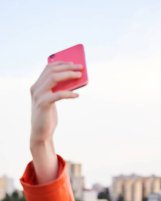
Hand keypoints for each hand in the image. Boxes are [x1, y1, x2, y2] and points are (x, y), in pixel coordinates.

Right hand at [29, 62, 82, 183]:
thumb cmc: (48, 117)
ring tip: (80, 76)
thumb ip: (59, 90)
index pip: (48, 68)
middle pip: (52, 71)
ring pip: (54, 78)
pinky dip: (68, 93)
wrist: (41, 134)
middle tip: (80, 68)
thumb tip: (74, 80)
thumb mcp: (53, 101)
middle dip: (67, 67)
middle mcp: (35, 88)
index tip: (73, 62)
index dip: (61, 63)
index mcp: (37, 85)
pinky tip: (76, 96)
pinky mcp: (43, 104)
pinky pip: (58, 94)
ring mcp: (38, 95)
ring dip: (69, 75)